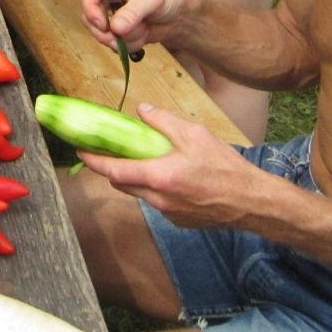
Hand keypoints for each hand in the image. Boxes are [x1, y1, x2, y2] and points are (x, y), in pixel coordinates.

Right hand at [79, 0, 191, 53]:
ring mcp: (112, 17)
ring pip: (102, 35)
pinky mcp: (118, 33)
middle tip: (123, 36)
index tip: (103, 25)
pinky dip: (129, 45)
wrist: (180, 17)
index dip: (90, 9)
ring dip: (124, 39)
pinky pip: (114, 45)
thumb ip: (133, 12)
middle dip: (108, 31)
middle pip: (90, 19)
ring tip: (143, 30)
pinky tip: (142, 37)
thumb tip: (115, 27)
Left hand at [79, 104, 265, 228]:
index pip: (114, 171)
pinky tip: (168, 176)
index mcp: (158, 177)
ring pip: (139, 194)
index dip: (93, 161)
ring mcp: (168, 213)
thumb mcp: (194, 134)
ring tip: (140, 159)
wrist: (252, 202)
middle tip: (108, 151)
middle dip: (111, 168)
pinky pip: (157, 203)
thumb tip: (141, 110)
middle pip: (122, 184)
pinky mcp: (179, 221)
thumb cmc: (225, 167)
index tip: (79, 151)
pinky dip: (154, 188)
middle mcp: (158, 199)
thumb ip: (163, 121)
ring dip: (133, 178)